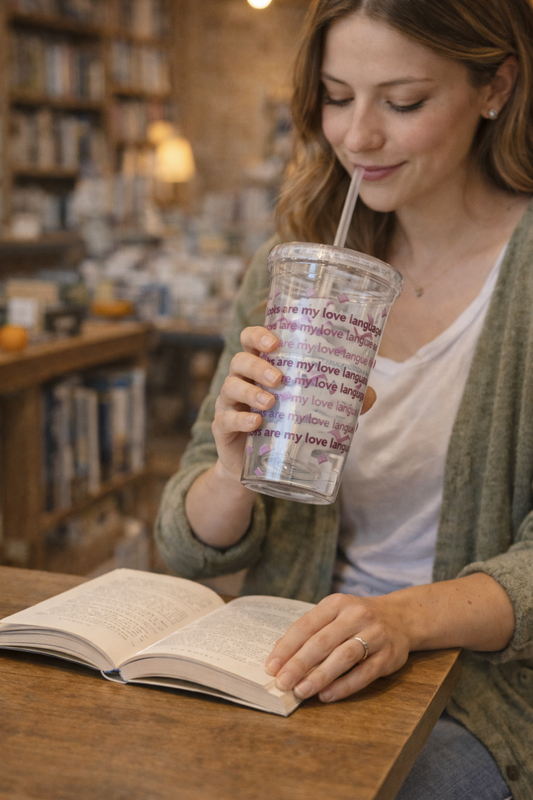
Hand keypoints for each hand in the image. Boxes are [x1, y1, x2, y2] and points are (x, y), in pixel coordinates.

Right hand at [212, 326, 376, 482]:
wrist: (262, 468)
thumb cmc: (285, 428)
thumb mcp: (309, 411)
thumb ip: (339, 401)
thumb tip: (371, 394)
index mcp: (260, 368)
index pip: (251, 341)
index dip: (258, 335)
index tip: (274, 341)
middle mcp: (241, 381)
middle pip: (239, 361)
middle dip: (258, 365)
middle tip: (279, 377)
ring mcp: (228, 404)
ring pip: (231, 387)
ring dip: (251, 392)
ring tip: (271, 402)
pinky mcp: (222, 429)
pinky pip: (226, 420)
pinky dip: (240, 420)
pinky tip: (255, 424)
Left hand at [265, 592, 409, 702]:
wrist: (403, 617)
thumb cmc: (357, 620)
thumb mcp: (336, 614)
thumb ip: (312, 631)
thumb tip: (282, 657)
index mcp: (337, 603)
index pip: (306, 625)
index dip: (287, 647)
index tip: (271, 667)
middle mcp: (356, 616)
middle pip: (322, 641)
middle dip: (299, 664)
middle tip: (282, 683)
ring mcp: (375, 635)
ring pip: (343, 656)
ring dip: (320, 676)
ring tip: (301, 691)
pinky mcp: (389, 656)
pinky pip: (364, 673)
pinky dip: (344, 686)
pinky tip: (327, 695)